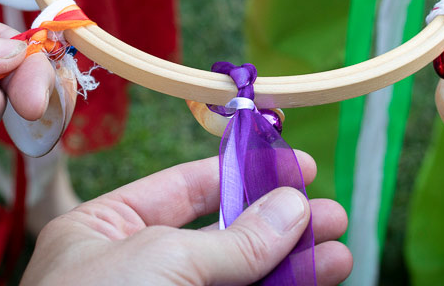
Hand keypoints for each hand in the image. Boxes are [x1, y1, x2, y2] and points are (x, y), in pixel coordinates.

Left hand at [23, 153, 351, 284]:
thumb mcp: (161, 260)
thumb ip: (232, 240)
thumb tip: (292, 206)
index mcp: (102, 232)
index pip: (182, 189)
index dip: (241, 175)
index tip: (295, 168)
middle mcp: (133, 270)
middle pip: (219, 236)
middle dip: (277, 223)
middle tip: (330, 213)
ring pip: (237, 280)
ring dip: (290, 265)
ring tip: (340, 250)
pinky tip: (316, 279)